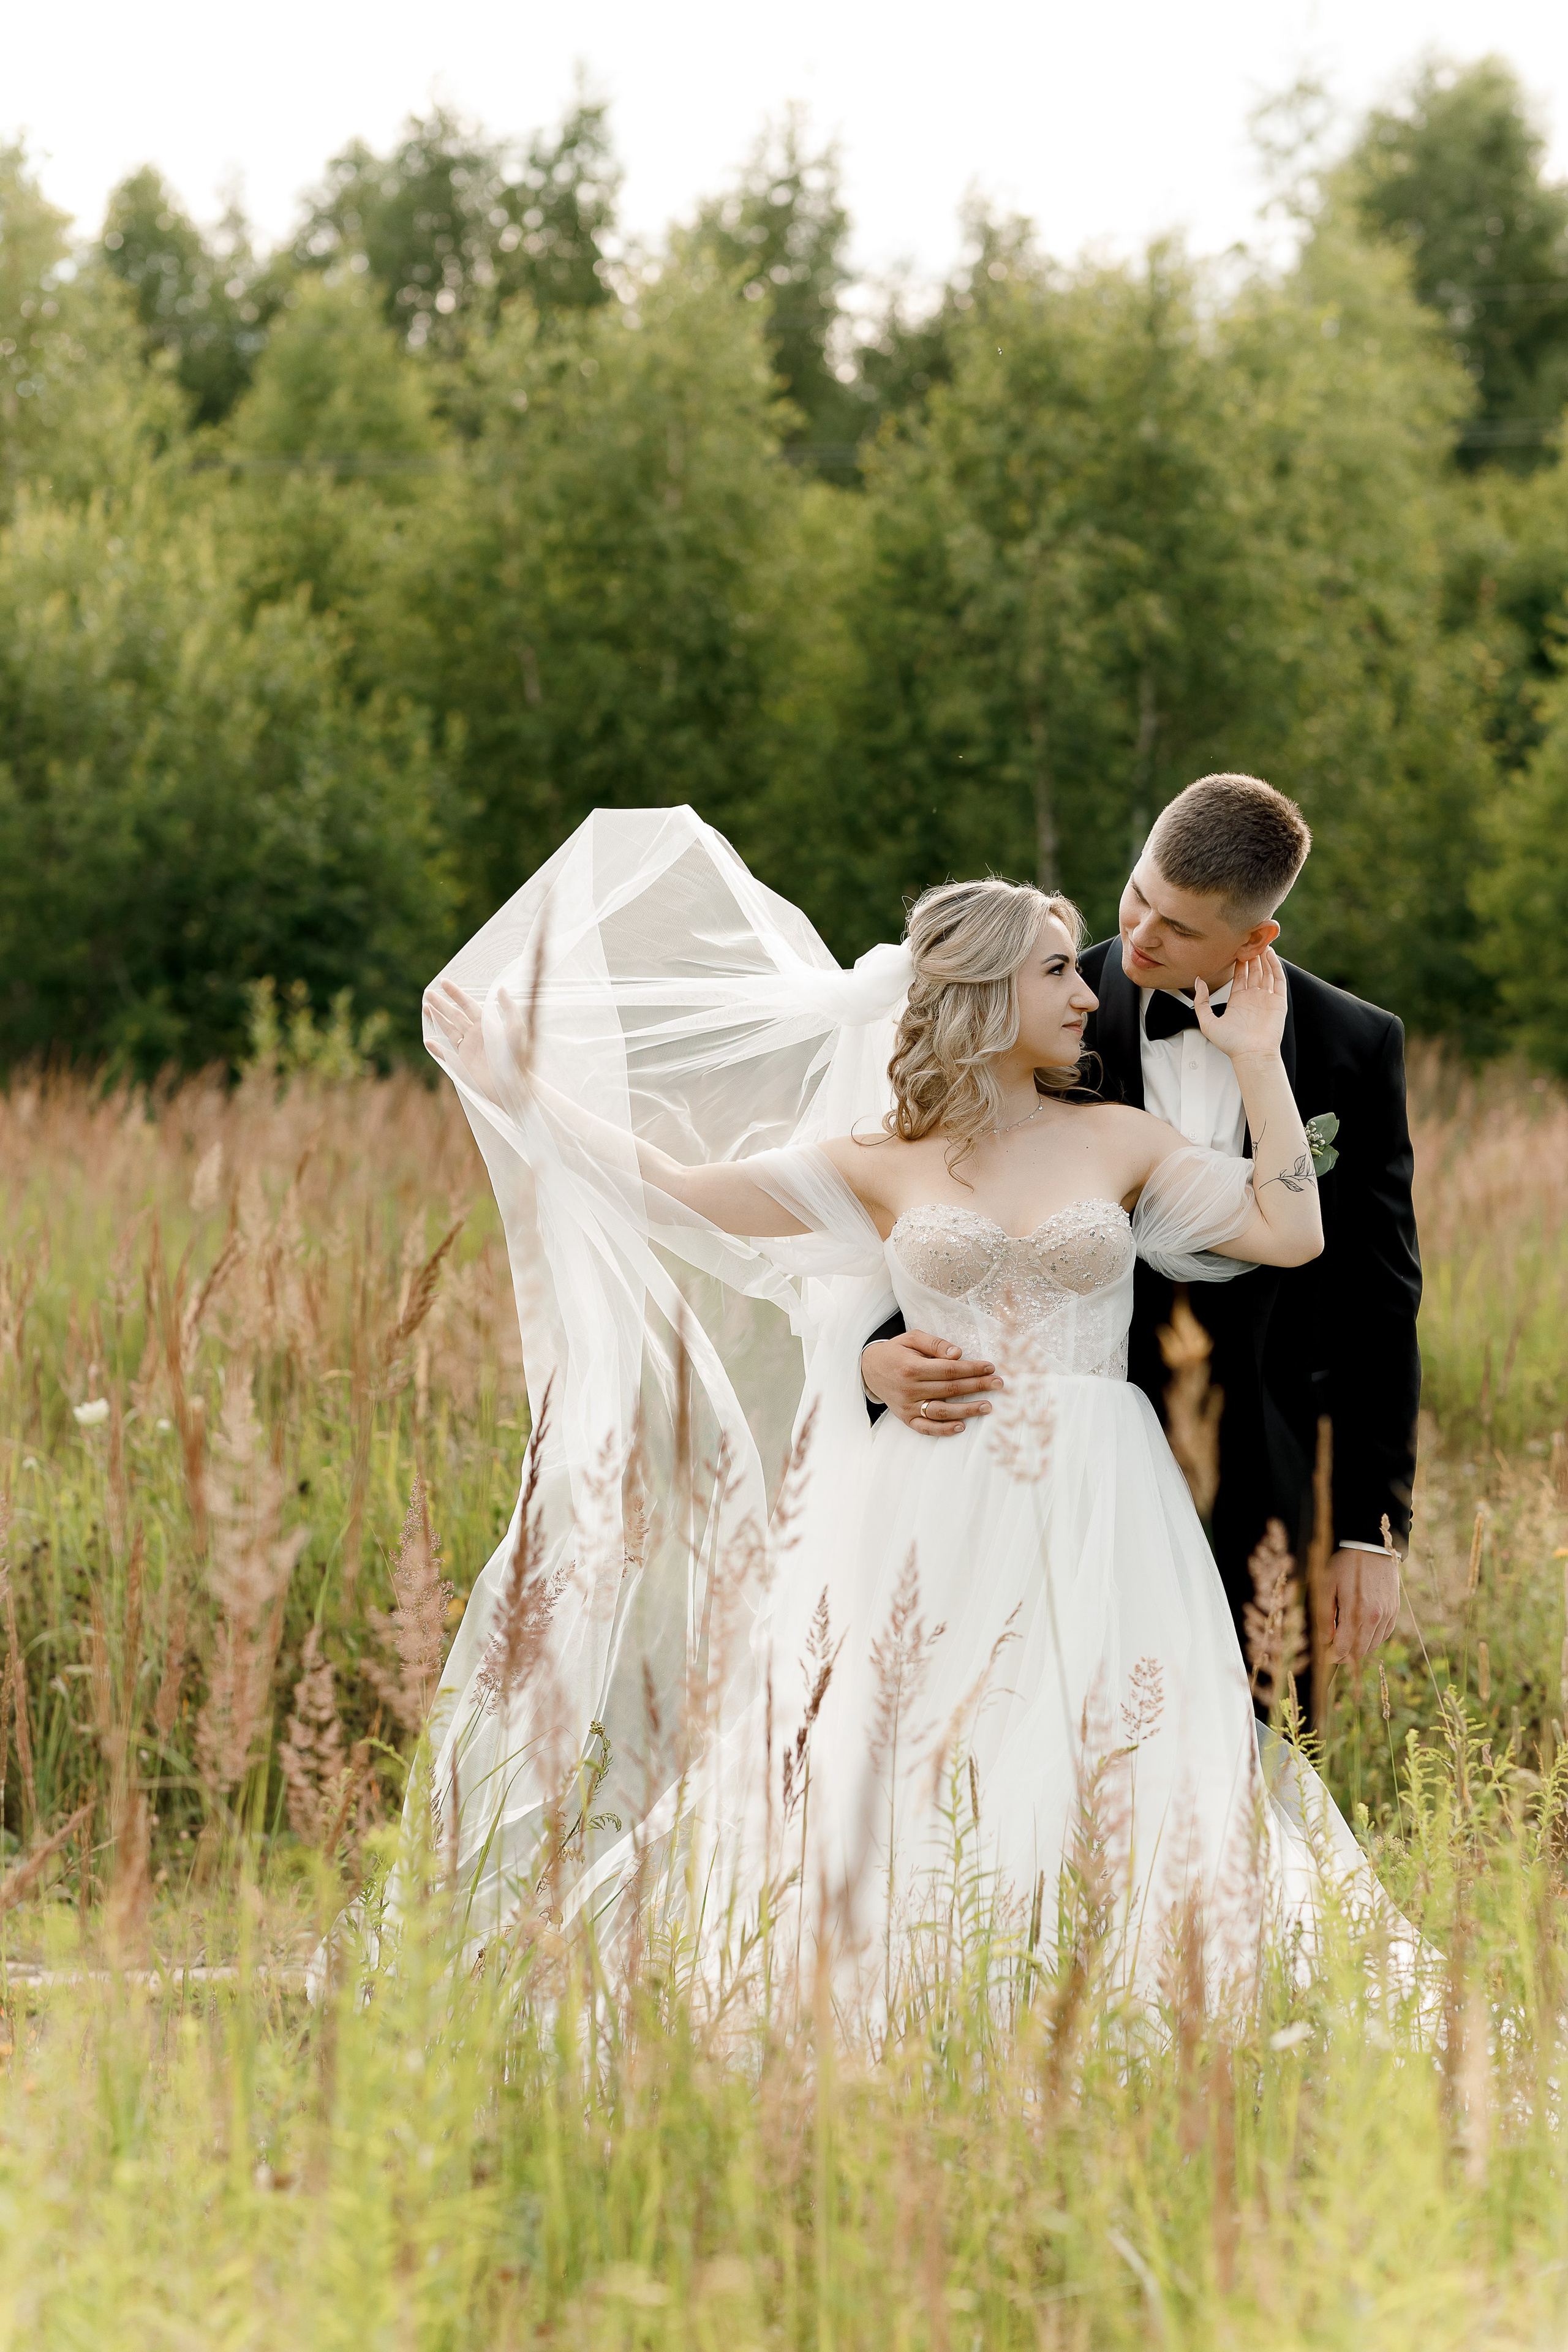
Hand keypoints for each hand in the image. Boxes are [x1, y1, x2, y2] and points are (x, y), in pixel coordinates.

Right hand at [424, 979, 531, 1110]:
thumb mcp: (516, 1029)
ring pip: (448, 1030)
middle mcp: (475, 1036)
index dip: (455, 993)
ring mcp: (467, 1050)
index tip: (443, 982)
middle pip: (454, 1015)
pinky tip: (428, 1041)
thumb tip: (501, 988)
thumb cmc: (516, 1057)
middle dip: (441, 1004)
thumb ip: (509, 1008)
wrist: (511, 1085)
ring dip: (437, 1019)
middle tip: (427, 993)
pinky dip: (436, 1049)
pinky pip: (446, 1054)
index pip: (468, 1005)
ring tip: (425, 1007)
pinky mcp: (462, 1065)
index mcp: (486, 1026)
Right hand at [862, 1330, 1000, 1435]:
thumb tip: (958, 1354)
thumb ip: (935, 1344)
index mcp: (912, 1367)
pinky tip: (961, 1427)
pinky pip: (926, 1427)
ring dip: (967, 1410)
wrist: (868, 1369)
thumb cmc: (895, 1352)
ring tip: (988, 1406)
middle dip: (977, 1386)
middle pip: (950, 1389)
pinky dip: (943, 1430)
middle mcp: (910, 1389)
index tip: (990, 1367)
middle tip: (999, 1384)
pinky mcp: (905, 1418)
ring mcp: (908, 1406)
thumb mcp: (912, 1338)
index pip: (949, 1370)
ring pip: (942, 1411)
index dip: (972, 1369)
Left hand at [1196, 944, 1287, 1062]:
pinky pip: (1278, 980)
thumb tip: (1198, 981)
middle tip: (1249, 940)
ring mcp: (1266, 999)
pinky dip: (1275, 966)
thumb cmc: (1230, 1043)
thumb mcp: (1207, 1022)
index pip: (1239, 976)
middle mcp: (1253, 998)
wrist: (1250, 1054)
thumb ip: (1200, 1001)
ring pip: (1266, 972)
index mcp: (1238, 1001)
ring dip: (1264, 958)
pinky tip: (1270, 954)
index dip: (1238, 962)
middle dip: (1252, 956)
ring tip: (1260, 942)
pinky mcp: (1278, 1001)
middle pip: (1254, 971)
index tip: (1235, 947)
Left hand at [1326, 1548, 1400, 1660]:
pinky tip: (1362, 1637)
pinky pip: (1383, 1635)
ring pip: (1372, 1646)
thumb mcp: (1328, 1585)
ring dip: (1358, 1651)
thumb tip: (1324, 1639)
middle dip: (1344, 1658)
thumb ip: (1324, 1614)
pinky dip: (1372, 1641)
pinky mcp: (1394, 1611)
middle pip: (1359, 1652)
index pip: (1344, 1647)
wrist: (1373, 1548)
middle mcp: (1374, 1617)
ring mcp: (1387, 1615)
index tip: (1324, 1657)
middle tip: (1332, 1655)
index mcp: (1355, 1611)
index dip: (1332, 1657)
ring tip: (1345, 1647)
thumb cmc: (1346, 1565)